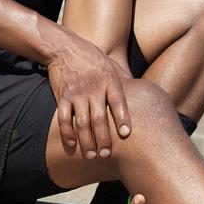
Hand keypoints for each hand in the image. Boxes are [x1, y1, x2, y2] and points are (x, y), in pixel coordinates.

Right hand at [47, 29, 130, 158]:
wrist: (63, 47)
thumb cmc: (91, 57)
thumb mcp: (111, 64)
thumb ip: (124, 80)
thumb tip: (140, 92)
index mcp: (109, 80)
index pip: (118, 102)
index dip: (122, 118)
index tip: (126, 134)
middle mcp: (93, 88)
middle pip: (99, 118)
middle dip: (103, 139)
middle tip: (107, 154)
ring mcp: (77, 94)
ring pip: (82, 122)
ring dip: (86, 141)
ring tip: (91, 156)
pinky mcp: (62, 97)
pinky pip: (64, 118)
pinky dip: (67, 133)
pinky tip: (72, 145)